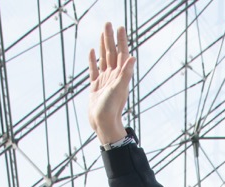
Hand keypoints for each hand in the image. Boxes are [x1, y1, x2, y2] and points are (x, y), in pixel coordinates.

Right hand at [87, 22, 132, 144]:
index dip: (121, 40)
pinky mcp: (95, 87)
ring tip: (101, 33)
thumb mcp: (119, 89)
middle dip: (110, 38)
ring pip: (103, 59)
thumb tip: (132, 58)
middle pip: (111, 52)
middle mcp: (113, 76)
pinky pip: (94, 70)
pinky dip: (93, 60)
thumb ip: (126, 73)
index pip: (121, 53)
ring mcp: (104, 81)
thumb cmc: (112, 109)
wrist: (103, 124)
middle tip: (108, 23)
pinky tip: (91, 51)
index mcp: (120, 75)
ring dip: (102, 46)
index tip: (120, 27)